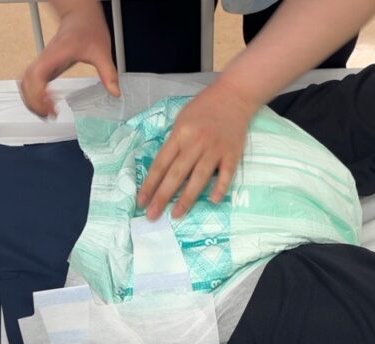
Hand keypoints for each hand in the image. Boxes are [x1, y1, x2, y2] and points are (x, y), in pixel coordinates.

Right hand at [19, 1, 119, 117]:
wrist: (80, 16)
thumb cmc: (87, 29)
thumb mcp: (102, 52)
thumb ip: (108, 73)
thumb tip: (115, 92)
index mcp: (55, 55)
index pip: (37, 76)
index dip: (39, 95)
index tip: (51, 107)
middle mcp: (45, 59)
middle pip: (26, 84)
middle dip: (33, 103)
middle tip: (50, 115)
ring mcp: (43, 62)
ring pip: (24, 83)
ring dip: (31, 99)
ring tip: (46, 112)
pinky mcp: (45, 65)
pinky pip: (30, 81)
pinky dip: (33, 93)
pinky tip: (46, 101)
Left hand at [136, 81, 259, 219]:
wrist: (233, 96)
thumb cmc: (203, 108)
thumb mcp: (181, 120)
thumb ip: (173, 143)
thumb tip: (163, 169)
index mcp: (179, 134)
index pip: (161, 164)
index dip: (150, 184)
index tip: (141, 201)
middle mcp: (195, 143)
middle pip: (176, 174)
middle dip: (162, 196)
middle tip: (151, 215)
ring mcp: (215, 149)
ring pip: (198, 177)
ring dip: (186, 198)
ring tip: (176, 215)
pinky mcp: (232, 154)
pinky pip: (226, 174)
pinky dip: (220, 187)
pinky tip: (213, 201)